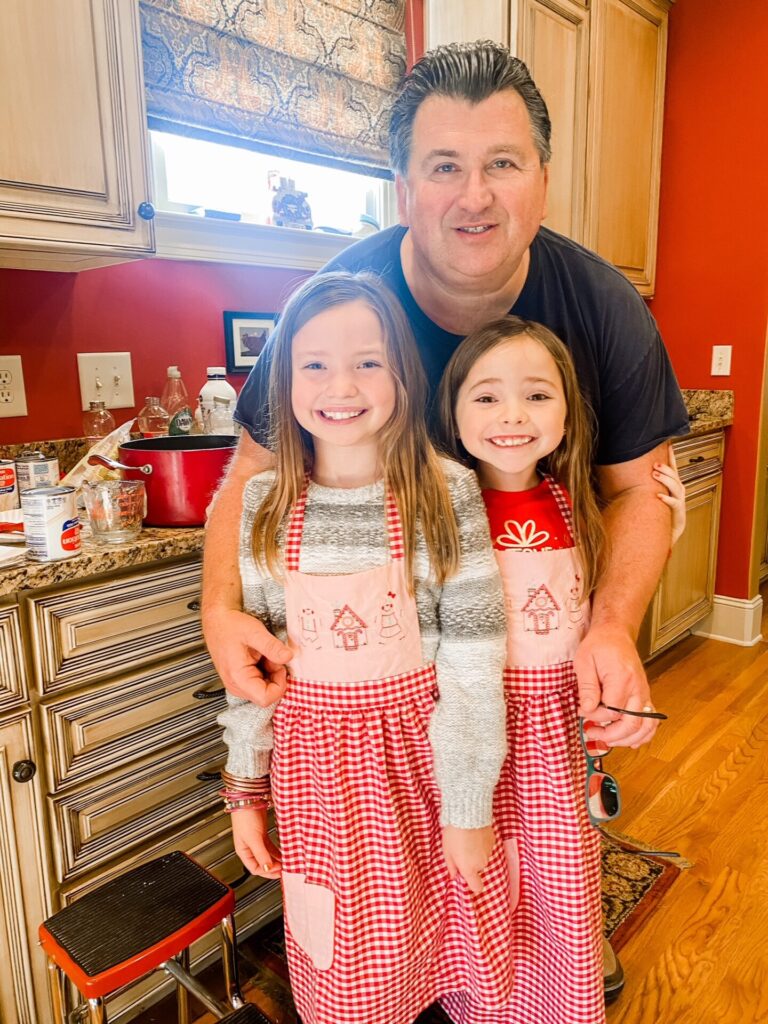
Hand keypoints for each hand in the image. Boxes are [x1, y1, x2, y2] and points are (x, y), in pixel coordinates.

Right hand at [202, 606, 290, 704]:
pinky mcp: (240, 680)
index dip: (280, 684)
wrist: (218, 621)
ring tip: (264, 655)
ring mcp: (238, 684)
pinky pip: (259, 683)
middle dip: (275, 676)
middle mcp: (236, 686)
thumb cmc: (230, 626)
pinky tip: (260, 657)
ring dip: (271, 673)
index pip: (266, 699)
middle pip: (266, 694)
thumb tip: (288, 657)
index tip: (280, 667)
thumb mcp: (255, 633)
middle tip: (271, 657)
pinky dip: (266, 671)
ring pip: (264, 689)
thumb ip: (273, 647)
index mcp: (238, 678)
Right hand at [231, 805, 281, 878]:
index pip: (255, 869)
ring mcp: (256, 840)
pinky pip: (270, 847)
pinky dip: (277, 852)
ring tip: (286, 863)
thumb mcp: (253, 838)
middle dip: (273, 868)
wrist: (249, 798)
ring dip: (276, 860)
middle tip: (284, 870)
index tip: (279, 871)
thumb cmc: (245, 816)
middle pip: (262, 863)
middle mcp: (249, 847)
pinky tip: (284, 853)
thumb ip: (261, 854)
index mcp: (243, 851)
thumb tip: (268, 868)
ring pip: (267, 855)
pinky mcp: (262, 833)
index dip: (267, 872)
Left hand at [441, 825, 495, 893]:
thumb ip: (451, 866)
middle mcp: (481, 864)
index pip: (477, 887)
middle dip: (471, 862)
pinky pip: (486, 847)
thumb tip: (454, 875)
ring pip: (482, 857)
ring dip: (476, 852)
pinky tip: (475, 833)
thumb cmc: (453, 834)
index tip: (466, 876)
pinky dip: (482, 843)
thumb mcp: (447, 851)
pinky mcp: (493, 841)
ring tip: (468, 839)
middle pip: (477, 869)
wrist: (467, 815)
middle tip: (461, 849)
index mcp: (469, 869)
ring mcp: (489, 853)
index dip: (473, 883)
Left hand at [574, 623, 658, 747]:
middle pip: (631, 724)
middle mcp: (637, 688)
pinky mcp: (645, 696)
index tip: (582, 711)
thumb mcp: (584, 661)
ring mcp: (644, 693)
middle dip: (610, 735)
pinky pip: (651, 721)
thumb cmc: (599, 645)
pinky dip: (643, 734)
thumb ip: (587, 687)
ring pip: (645, 727)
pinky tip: (628, 740)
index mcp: (622, 679)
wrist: (615, 634)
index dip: (594, 716)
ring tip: (607, 740)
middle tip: (592, 732)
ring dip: (626, 739)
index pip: (611, 711)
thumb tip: (588, 709)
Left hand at [654, 447, 685, 545]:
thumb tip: (633, 471)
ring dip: (665, 479)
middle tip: (655, 464)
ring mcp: (679, 499)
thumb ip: (650, 482)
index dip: (672, 456)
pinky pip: (674, 503)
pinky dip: (666, 498)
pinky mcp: (678, 511)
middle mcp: (678, 490)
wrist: (671, 528)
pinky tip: (658, 496)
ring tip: (654, 474)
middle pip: (675, 475)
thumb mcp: (656, 492)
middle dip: (665, 468)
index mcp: (674, 484)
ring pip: (675, 486)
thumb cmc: (662, 509)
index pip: (674, 468)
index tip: (669, 444)